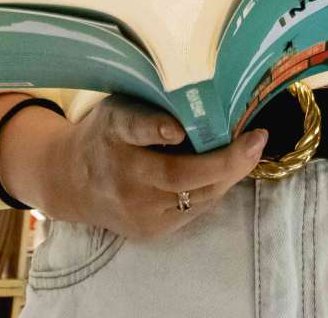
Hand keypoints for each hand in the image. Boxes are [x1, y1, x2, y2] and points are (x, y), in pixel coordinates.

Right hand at [12, 95, 267, 240]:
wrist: (71, 182)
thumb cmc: (105, 134)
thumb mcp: (117, 108)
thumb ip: (149, 107)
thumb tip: (203, 95)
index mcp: (112, 134)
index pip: (133, 130)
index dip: (155, 129)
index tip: (176, 128)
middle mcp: (122, 177)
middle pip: (176, 175)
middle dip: (224, 160)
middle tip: (256, 139)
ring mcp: (136, 211)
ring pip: (194, 197)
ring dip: (229, 174)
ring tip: (252, 149)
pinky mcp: (149, 231)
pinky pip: (193, 210)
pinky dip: (215, 188)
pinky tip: (230, 169)